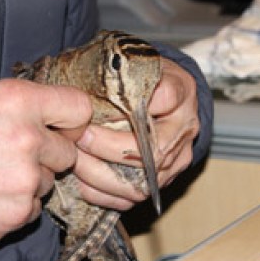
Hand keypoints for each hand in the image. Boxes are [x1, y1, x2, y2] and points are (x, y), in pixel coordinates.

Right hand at [0, 79, 91, 241]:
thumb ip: (23, 106)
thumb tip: (55, 117)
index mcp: (18, 102)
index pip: (80, 109)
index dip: (72, 121)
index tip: (63, 129)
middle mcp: (28, 139)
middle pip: (69, 152)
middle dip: (49, 155)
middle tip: (14, 155)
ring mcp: (25, 180)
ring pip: (49, 181)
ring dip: (30, 181)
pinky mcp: (17, 213)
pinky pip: (34, 208)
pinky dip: (17, 205)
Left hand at [74, 58, 199, 209]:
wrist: (163, 96)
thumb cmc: (141, 78)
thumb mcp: (131, 64)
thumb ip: (115, 74)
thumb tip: (79, 95)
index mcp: (181, 90)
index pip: (164, 98)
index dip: (126, 108)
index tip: (93, 110)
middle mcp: (185, 127)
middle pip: (152, 150)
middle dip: (107, 148)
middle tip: (78, 139)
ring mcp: (179, 157)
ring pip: (143, 181)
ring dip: (101, 175)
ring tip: (74, 162)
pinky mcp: (166, 179)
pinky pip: (135, 196)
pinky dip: (105, 194)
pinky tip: (83, 182)